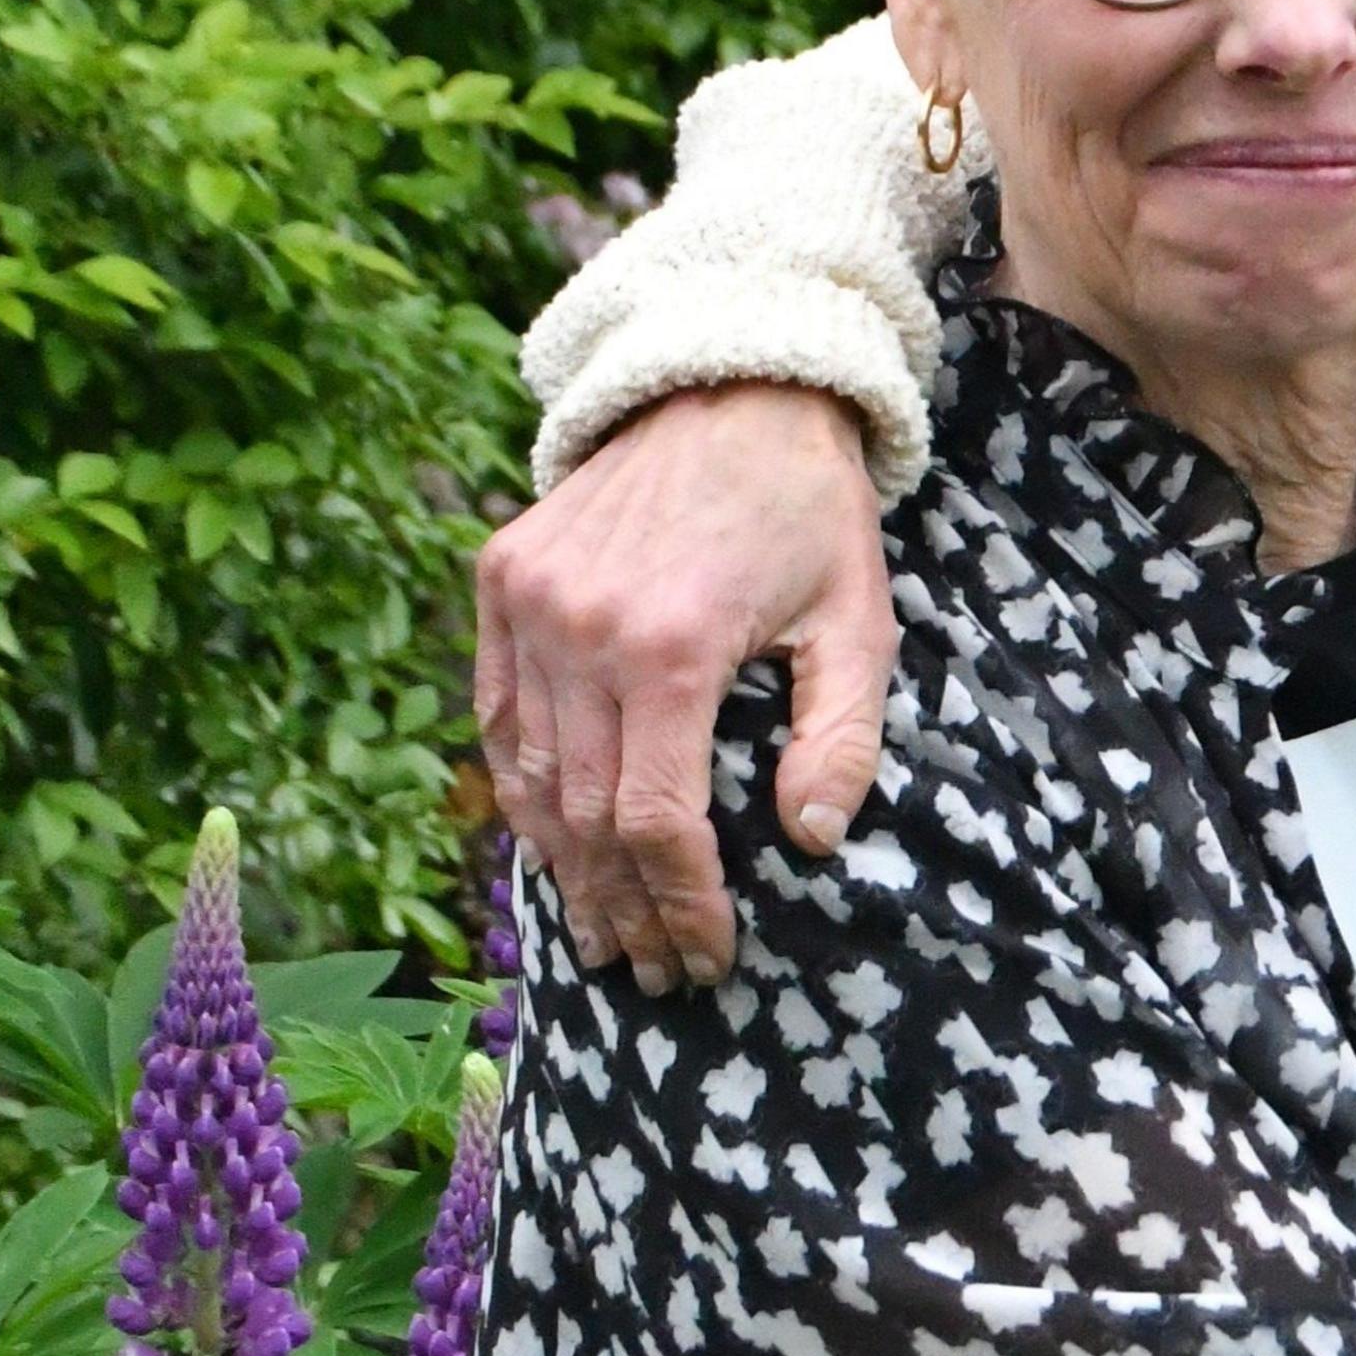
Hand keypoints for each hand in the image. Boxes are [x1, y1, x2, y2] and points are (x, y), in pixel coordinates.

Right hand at [474, 383, 893, 993]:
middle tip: (652, 970)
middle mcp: (581, 627)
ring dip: (562, 867)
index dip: (680, 902)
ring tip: (602, 932)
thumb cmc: (811, 511)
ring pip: (526, 775)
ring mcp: (526, 602)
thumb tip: (811, 842)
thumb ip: (843, 736)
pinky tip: (554, 846)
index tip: (708, 956)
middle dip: (622, 906)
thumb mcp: (860, 619)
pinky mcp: (498, 579)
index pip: (657, 819)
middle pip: (584, 814)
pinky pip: (496, 714)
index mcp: (674, 645)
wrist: (731, 385)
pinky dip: (521, 788)